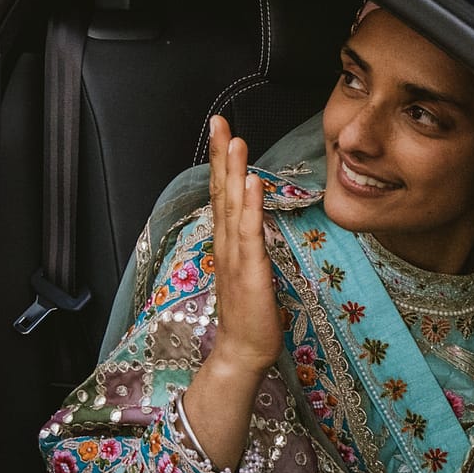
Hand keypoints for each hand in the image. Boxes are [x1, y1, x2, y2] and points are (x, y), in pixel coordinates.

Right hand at [206, 115, 279, 377]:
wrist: (243, 350)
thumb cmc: (251, 313)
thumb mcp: (250, 270)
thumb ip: (248, 243)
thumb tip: (254, 217)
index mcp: (226, 242)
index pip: (221, 194)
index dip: (220, 162)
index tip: (220, 132)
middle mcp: (225, 243)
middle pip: (221, 191)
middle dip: (220, 155)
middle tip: (219, 122)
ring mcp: (235, 255)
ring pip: (232, 205)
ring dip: (233, 171)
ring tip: (235, 141)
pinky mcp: (249, 270)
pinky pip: (249, 232)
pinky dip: (249, 205)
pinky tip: (250, 182)